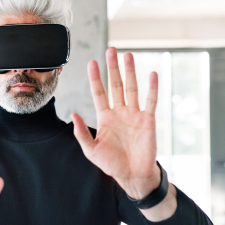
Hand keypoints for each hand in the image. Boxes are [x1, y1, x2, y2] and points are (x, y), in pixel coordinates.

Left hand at [72, 47, 160, 200]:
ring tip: (128, 55)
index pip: (98, 93)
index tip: (92, 62)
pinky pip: (151, 101)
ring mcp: (134, 114)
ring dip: (130, 72)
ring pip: (132, 88)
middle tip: (111, 50)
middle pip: (115, 85)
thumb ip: (82, 133)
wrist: (132, 175)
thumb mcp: (91, 150)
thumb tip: (73, 115)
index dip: (95, 78)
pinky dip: (152, 88)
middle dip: (113, 68)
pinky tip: (151, 74)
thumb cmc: (111, 164)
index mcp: (105, 117)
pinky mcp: (148, 120)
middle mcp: (119, 112)